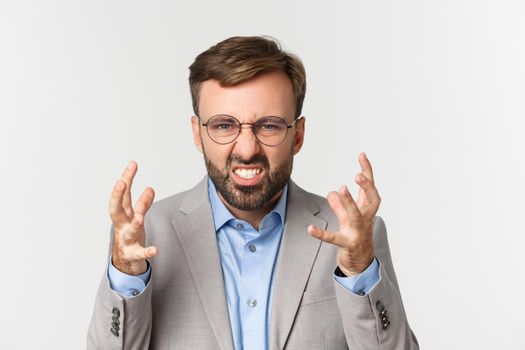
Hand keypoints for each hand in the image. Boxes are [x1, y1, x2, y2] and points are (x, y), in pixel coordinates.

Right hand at [109, 161, 156, 274]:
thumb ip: (143, 203)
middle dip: (118, 196)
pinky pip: (140, 253)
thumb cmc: (129, 235)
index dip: (126, 179)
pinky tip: (154, 250)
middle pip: (116, 209)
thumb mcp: (135, 216)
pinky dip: (147, 251)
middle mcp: (121, 225)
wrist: (125, 262)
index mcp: (122, 215)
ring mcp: (126, 240)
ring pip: (129, 230)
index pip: (123, 194)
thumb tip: (150, 188)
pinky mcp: (133, 254)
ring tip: (140, 218)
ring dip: (134, 224)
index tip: (132, 164)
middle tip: (121, 183)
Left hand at [308, 152, 380, 275]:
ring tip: (339, 190)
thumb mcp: (349, 217)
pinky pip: (334, 238)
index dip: (368, 171)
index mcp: (367, 210)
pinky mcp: (347, 244)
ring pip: (355, 216)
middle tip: (357, 176)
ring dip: (348, 203)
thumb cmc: (356, 235)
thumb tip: (334, 191)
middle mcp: (366, 219)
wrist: (360, 262)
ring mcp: (358, 232)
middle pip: (371, 201)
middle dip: (366, 187)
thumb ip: (343, 203)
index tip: (361, 155)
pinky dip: (322, 234)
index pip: (370, 188)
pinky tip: (310, 229)